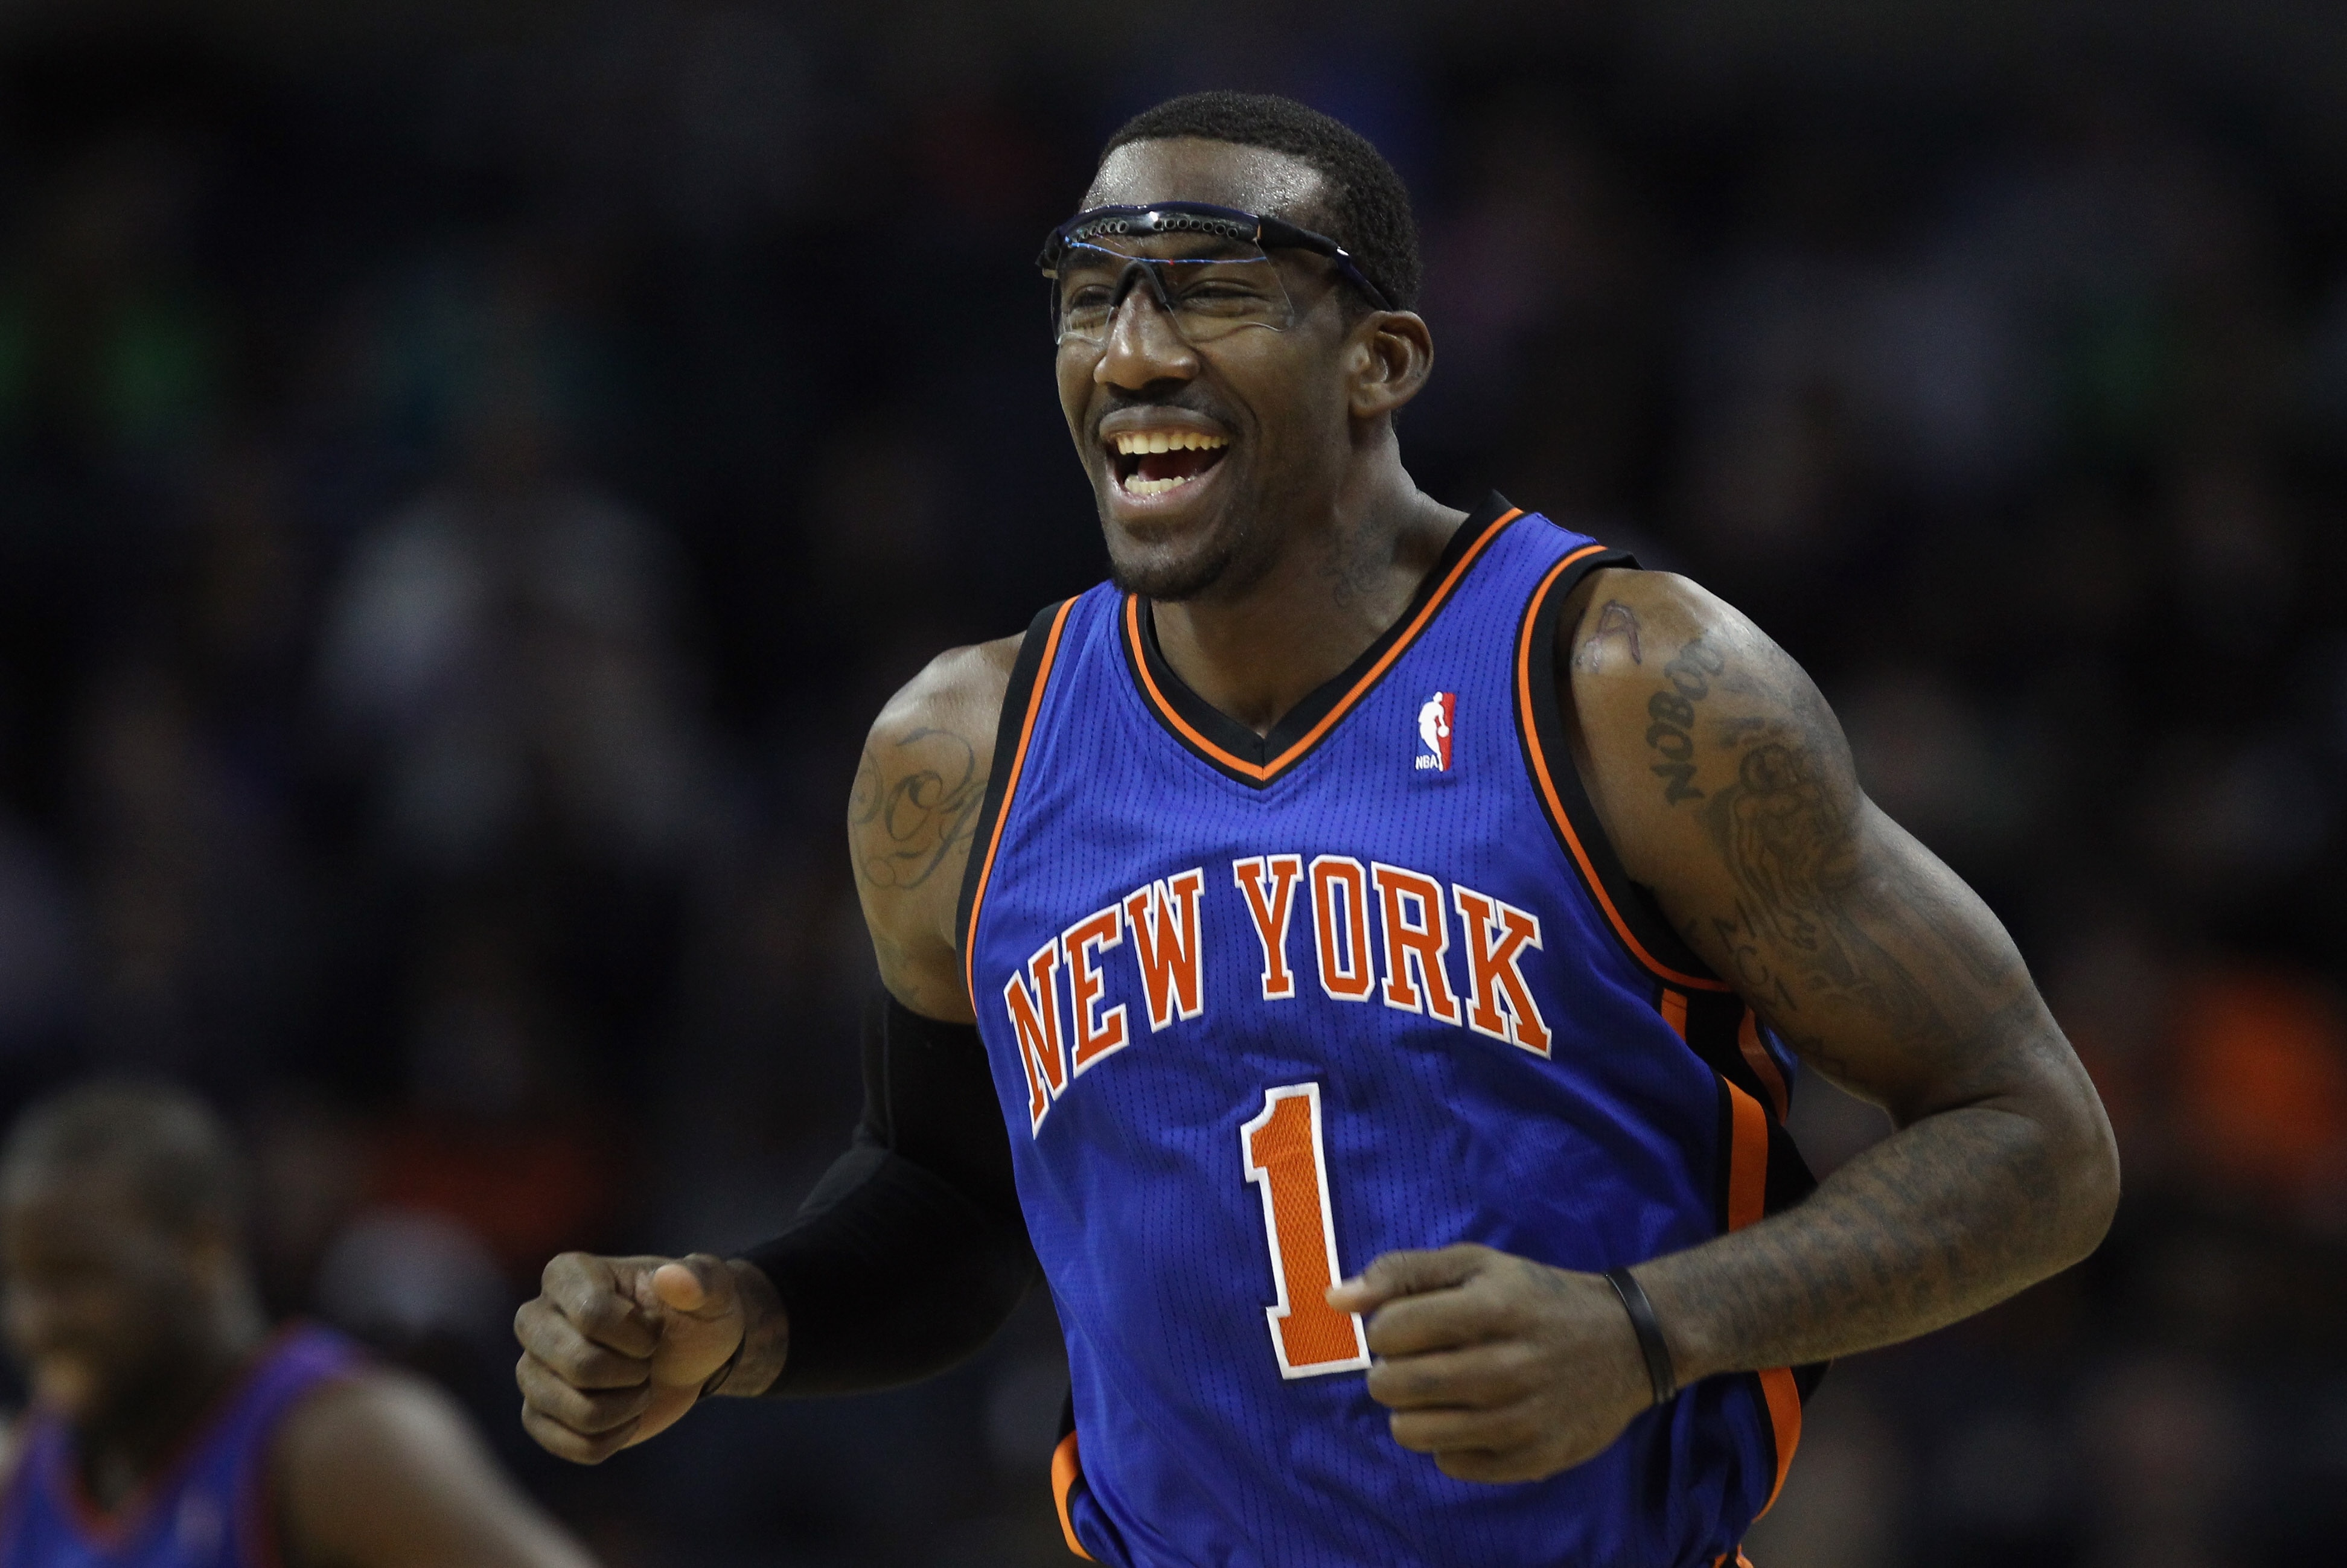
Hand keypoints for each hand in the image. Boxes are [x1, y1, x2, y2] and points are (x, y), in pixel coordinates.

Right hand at [513, 1252, 764, 1463]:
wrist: (691, 1358)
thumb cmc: (695, 1315)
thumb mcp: (714, 1291)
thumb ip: (704, 1279)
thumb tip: (671, 1278)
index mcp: (568, 1274)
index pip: (591, 1314)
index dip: (638, 1336)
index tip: (655, 1330)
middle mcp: (536, 1318)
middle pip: (578, 1365)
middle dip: (633, 1373)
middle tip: (647, 1361)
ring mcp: (531, 1368)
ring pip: (575, 1410)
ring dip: (627, 1407)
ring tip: (639, 1385)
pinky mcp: (538, 1413)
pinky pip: (567, 1444)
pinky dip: (612, 1438)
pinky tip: (626, 1415)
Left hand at [1326, 1244, 1652, 1483]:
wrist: (1627, 1343)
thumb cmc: (1535, 1297)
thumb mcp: (1476, 1264)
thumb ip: (1402, 1273)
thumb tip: (1335, 1299)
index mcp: (1492, 1307)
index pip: (1391, 1329)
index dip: (1384, 1329)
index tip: (1406, 1327)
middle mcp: (1508, 1365)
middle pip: (1395, 1386)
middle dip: (1387, 1374)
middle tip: (1411, 1364)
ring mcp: (1523, 1418)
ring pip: (1414, 1432)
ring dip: (1409, 1412)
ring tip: (1434, 1392)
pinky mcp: (1535, 1459)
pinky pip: (1452, 1464)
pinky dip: (1447, 1443)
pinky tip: (1470, 1416)